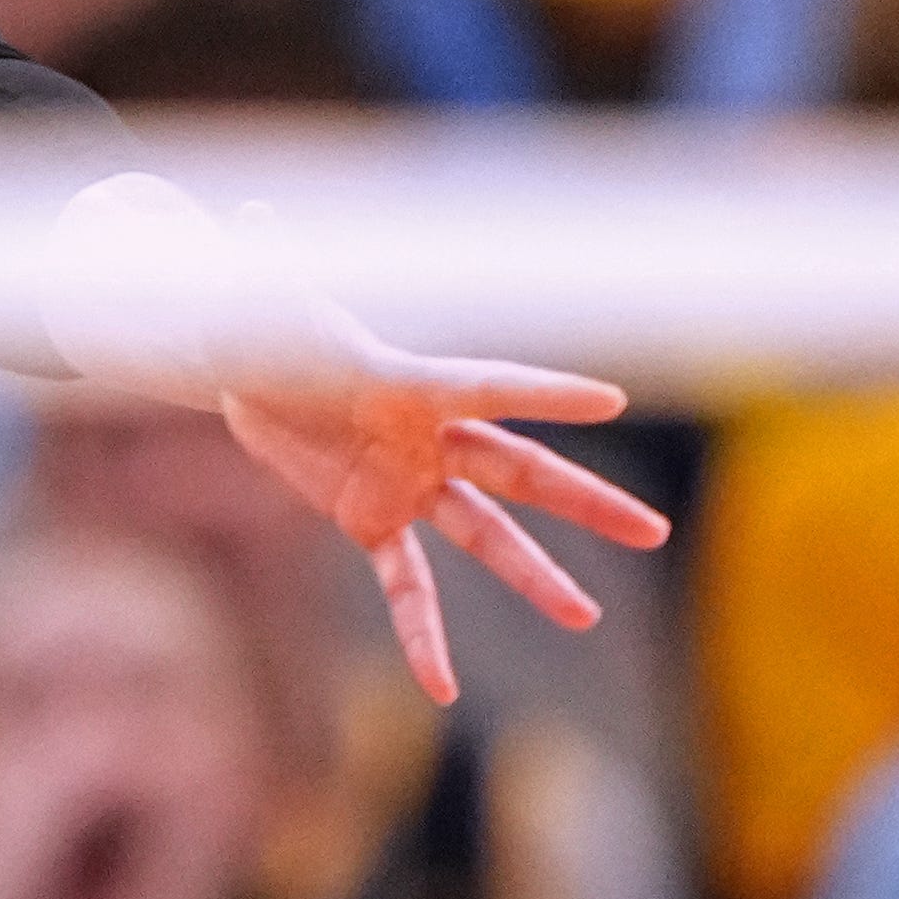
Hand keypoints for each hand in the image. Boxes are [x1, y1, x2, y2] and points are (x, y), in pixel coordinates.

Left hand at [218, 309, 666, 707]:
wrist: (243, 369)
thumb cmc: (265, 322)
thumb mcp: (264, 300)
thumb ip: (270, 268)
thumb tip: (247, 210)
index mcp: (411, 381)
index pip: (490, 385)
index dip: (546, 393)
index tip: (614, 398)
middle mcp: (426, 436)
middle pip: (520, 472)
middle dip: (585, 502)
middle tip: (655, 533)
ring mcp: (408, 483)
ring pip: (487, 536)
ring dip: (535, 576)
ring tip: (583, 615)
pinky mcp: (373, 521)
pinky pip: (409, 586)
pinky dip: (424, 636)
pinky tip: (444, 688)